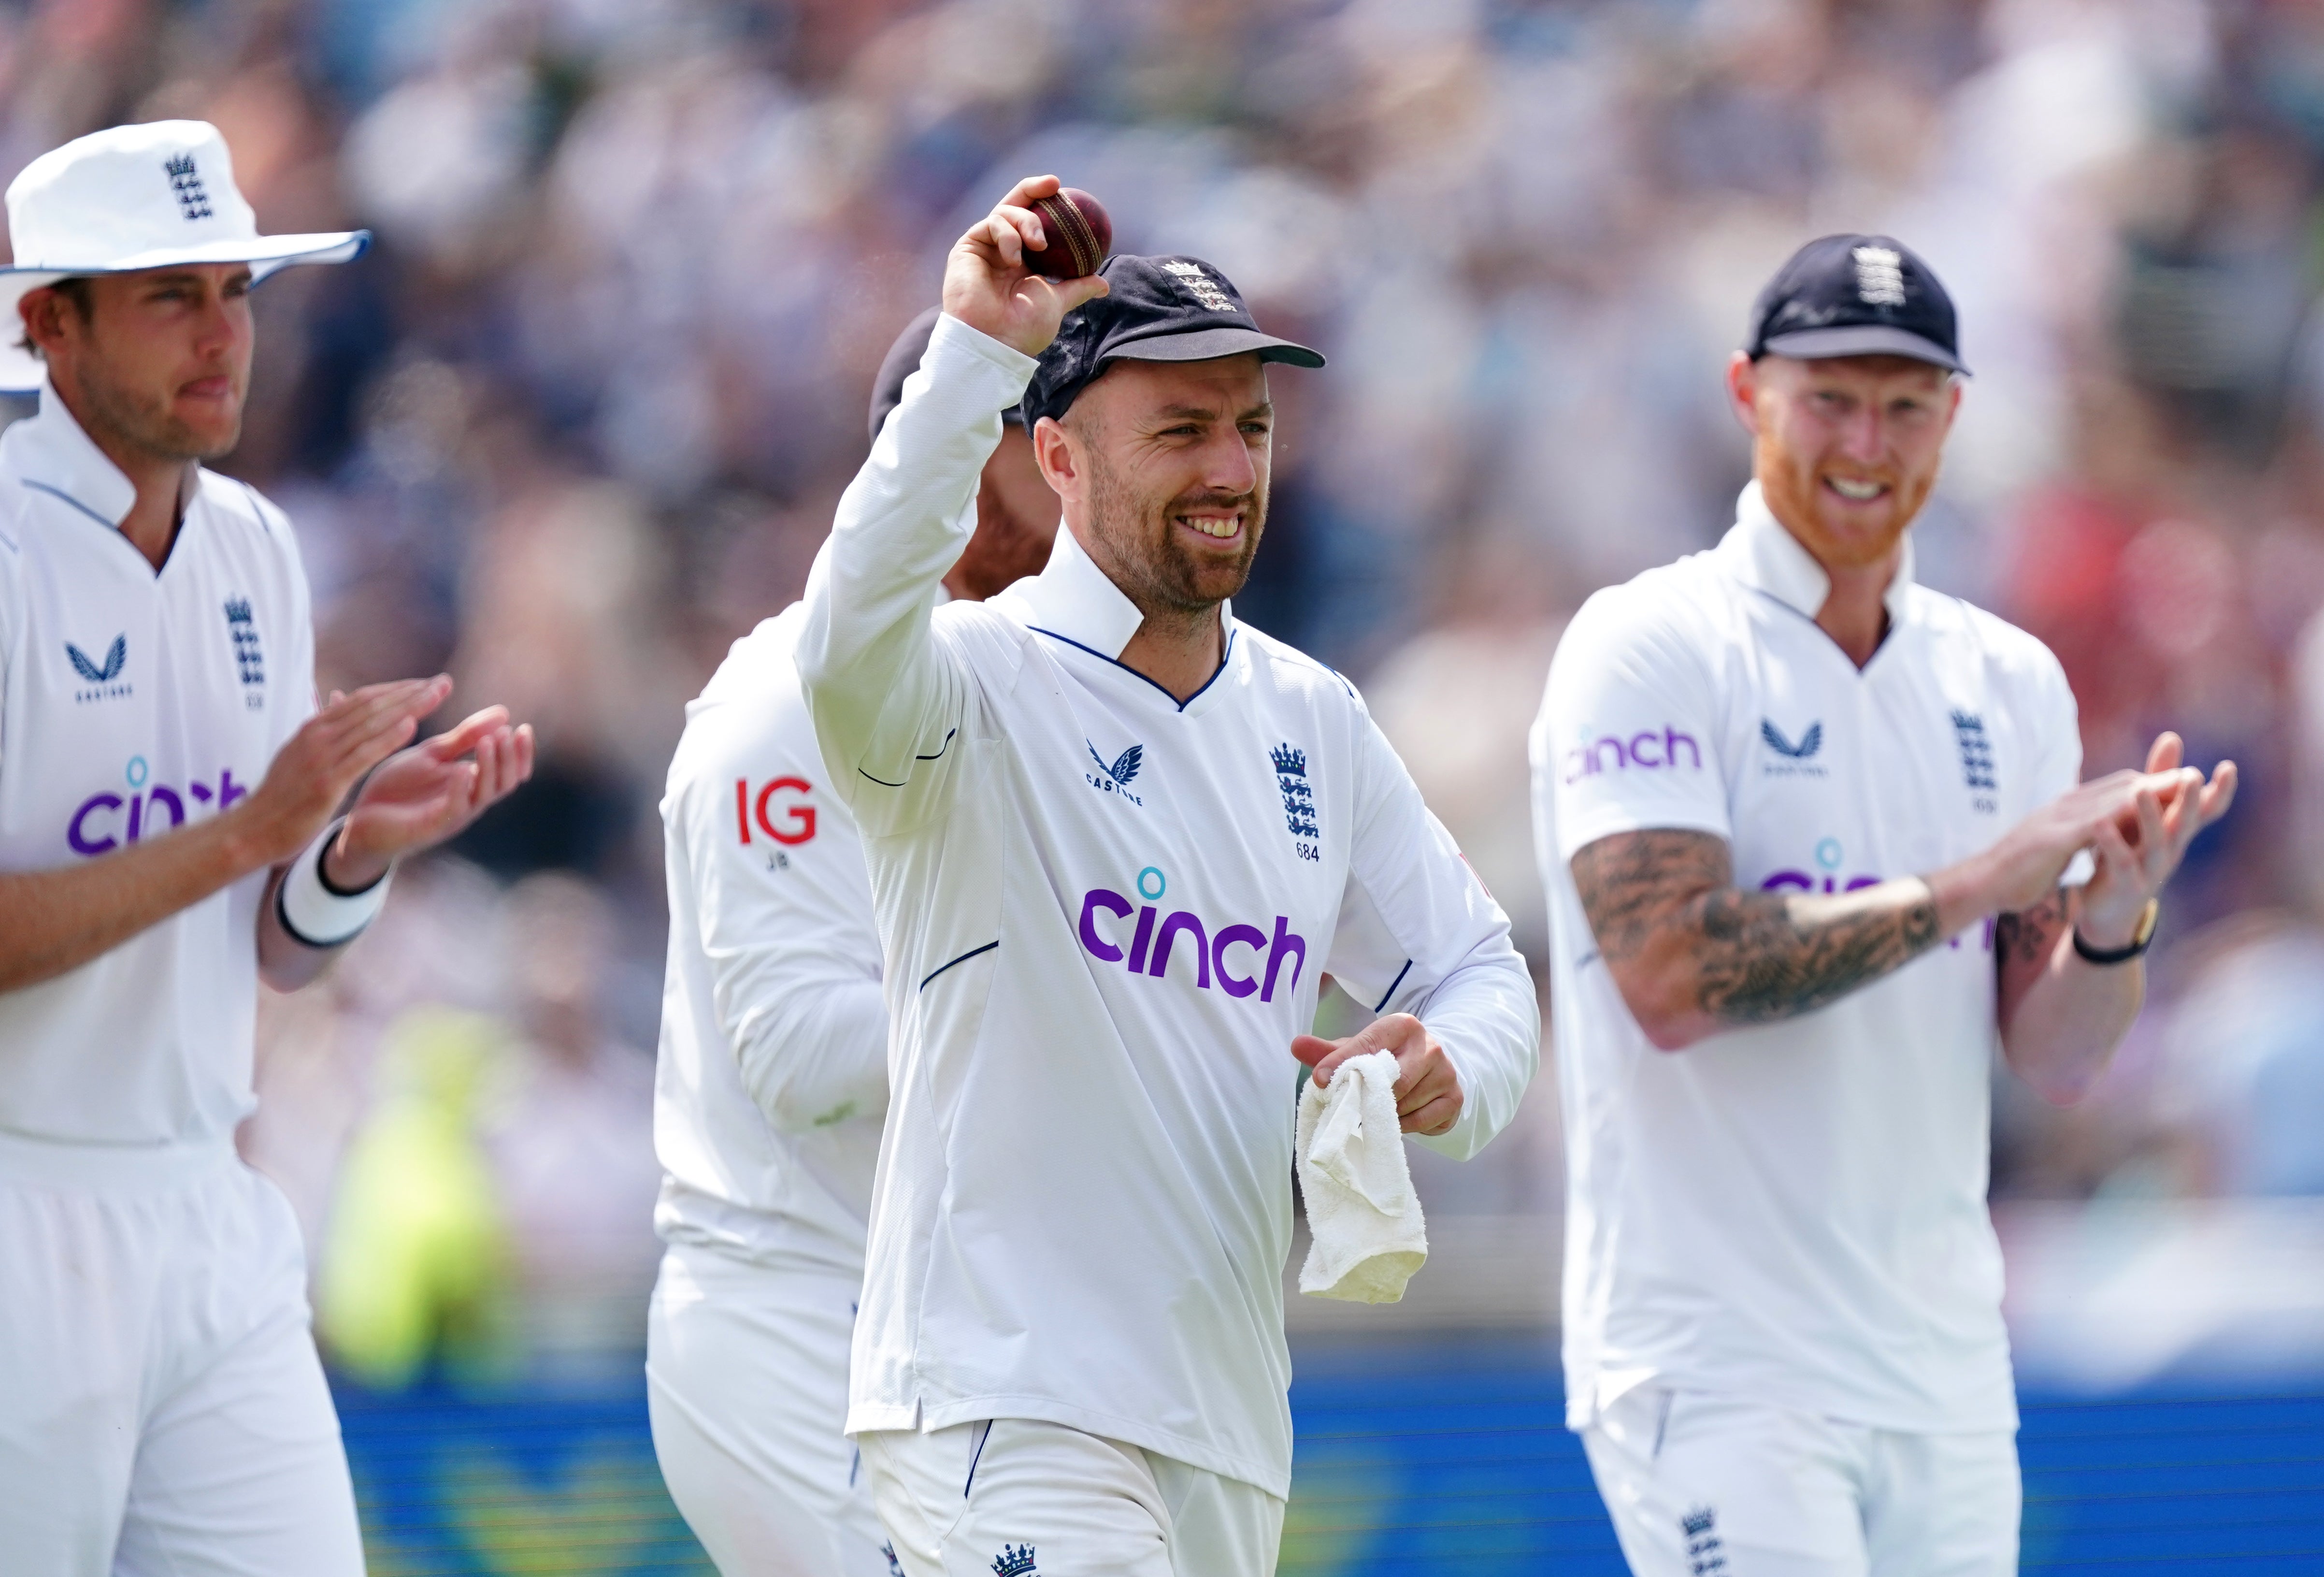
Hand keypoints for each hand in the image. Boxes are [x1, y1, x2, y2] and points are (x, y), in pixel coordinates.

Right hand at [236, 677, 450, 868]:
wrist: (252, 830)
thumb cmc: (280, 797)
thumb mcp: (299, 755)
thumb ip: (322, 732)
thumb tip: (336, 705)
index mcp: (314, 728)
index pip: (362, 699)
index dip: (396, 689)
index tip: (425, 684)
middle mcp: (318, 736)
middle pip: (372, 705)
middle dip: (410, 691)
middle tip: (443, 683)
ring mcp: (321, 757)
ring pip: (371, 723)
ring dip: (408, 707)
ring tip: (437, 695)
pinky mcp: (326, 782)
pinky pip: (363, 755)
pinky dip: (388, 738)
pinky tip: (411, 726)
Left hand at [328, 704, 536, 888]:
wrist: (360, 822)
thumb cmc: (399, 790)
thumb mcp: (433, 755)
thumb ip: (465, 737)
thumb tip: (504, 713)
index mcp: (472, 783)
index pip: (510, 770)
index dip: (522, 753)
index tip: (523, 727)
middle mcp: (469, 800)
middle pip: (505, 782)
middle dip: (511, 757)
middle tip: (510, 732)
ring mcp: (452, 815)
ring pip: (485, 794)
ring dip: (490, 767)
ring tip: (490, 741)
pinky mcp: (431, 826)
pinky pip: (454, 809)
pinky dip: (461, 790)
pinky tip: (463, 770)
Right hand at [942, 174, 1110, 357]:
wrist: (995, 341)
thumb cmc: (1024, 327)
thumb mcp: (1057, 302)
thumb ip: (1077, 287)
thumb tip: (1104, 284)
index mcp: (1022, 259)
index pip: (1035, 223)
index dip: (1050, 205)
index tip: (1073, 197)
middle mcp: (1001, 248)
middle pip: (1015, 205)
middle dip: (1034, 188)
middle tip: (1054, 183)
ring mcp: (984, 246)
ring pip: (1005, 212)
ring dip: (1027, 222)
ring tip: (1039, 244)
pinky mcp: (967, 247)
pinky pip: (991, 224)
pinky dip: (1007, 236)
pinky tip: (1015, 258)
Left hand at [1291, 1013, 1462, 1137]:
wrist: (1430, 1064)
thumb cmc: (1386, 1057)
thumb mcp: (1358, 1049)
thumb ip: (1328, 1051)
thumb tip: (1296, 1045)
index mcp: (1404, 1025)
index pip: (1369, 1046)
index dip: (1343, 1064)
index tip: (1321, 1082)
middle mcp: (1430, 1046)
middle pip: (1394, 1082)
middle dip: (1369, 1098)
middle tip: (1353, 1107)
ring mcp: (1446, 1073)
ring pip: (1406, 1105)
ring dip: (1385, 1114)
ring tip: (1376, 1109)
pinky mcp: (1454, 1099)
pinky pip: (1422, 1122)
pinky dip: (1404, 1125)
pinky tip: (1397, 1117)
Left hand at [2077, 731, 2235, 946]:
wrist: (2106, 907)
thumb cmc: (2127, 851)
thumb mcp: (2142, 814)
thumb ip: (2157, 779)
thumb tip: (2172, 737)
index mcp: (2175, 831)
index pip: (2205, 810)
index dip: (2220, 791)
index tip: (2228, 766)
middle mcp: (2171, 849)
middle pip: (2186, 823)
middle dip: (2191, 799)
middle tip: (2193, 775)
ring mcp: (2151, 870)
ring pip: (2158, 843)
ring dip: (2151, 817)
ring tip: (2140, 791)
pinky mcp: (2126, 885)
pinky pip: (2122, 863)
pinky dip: (2113, 843)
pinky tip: (2100, 824)